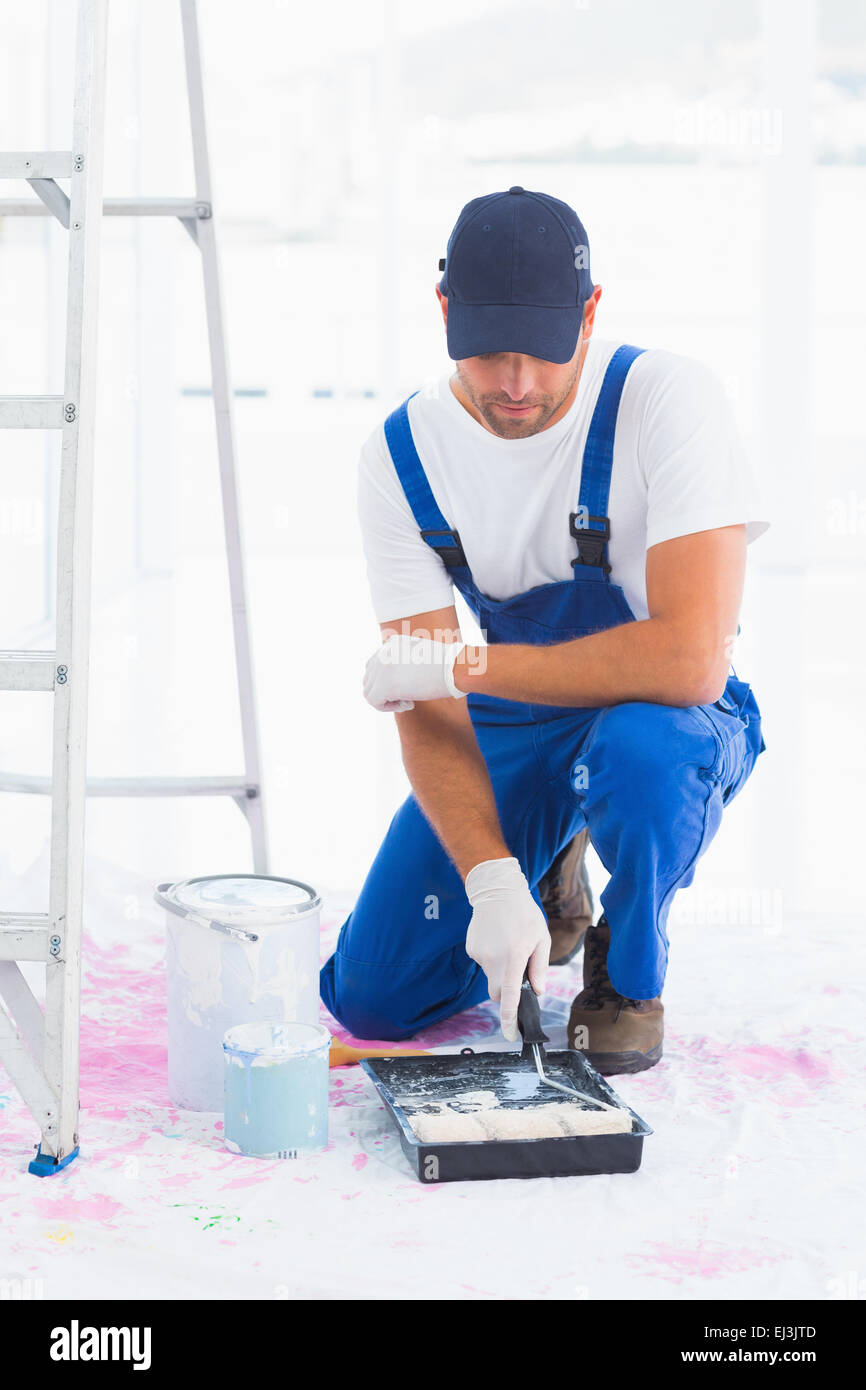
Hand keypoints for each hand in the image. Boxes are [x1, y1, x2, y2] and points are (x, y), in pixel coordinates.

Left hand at [363, 633, 466, 712]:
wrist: (457, 668)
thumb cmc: (448, 666)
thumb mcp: (422, 658)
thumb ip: (404, 664)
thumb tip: (394, 682)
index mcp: (391, 643)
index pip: (375, 665)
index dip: (387, 682)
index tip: (408, 687)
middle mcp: (383, 652)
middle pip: (369, 679)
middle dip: (386, 692)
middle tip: (409, 697)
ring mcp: (382, 667)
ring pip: (369, 691)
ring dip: (386, 700)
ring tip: (409, 700)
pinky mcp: (385, 684)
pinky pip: (373, 701)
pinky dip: (387, 707)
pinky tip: (408, 704)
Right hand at [464, 857, 549, 1040]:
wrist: (496, 889)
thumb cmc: (523, 913)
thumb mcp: (540, 938)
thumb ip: (539, 967)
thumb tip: (537, 991)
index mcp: (513, 957)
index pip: (510, 996)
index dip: (510, 1018)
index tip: (511, 1035)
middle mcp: (493, 959)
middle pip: (498, 992)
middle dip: (508, 991)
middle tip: (519, 970)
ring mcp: (479, 954)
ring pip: (491, 976)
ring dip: (501, 970)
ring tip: (508, 944)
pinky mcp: (471, 949)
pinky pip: (484, 963)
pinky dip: (492, 958)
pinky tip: (497, 939)